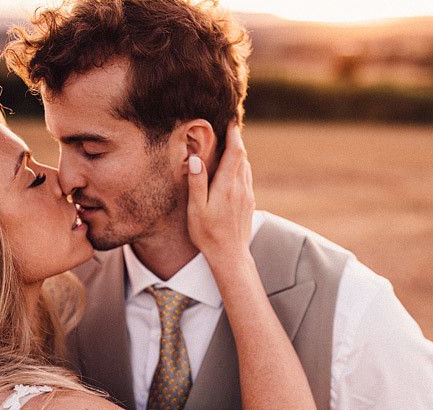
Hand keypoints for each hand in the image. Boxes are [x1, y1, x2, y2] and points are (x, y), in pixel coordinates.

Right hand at [186, 122, 254, 265]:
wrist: (230, 255)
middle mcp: (241, 187)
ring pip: (246, 167)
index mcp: (227, 186)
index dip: (234, 134)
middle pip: (242, 156)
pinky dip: (241, 167)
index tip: (230, 121)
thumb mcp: (196, 209)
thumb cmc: (208, 234)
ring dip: (239, 153)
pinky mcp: (248, 203)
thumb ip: (197, 183)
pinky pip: (247, 178)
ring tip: (231, 145)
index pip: (235, 152)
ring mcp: (247, 195)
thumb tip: (195, 159)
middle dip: (236, 140)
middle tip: (229, 128)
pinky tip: (234, 170)